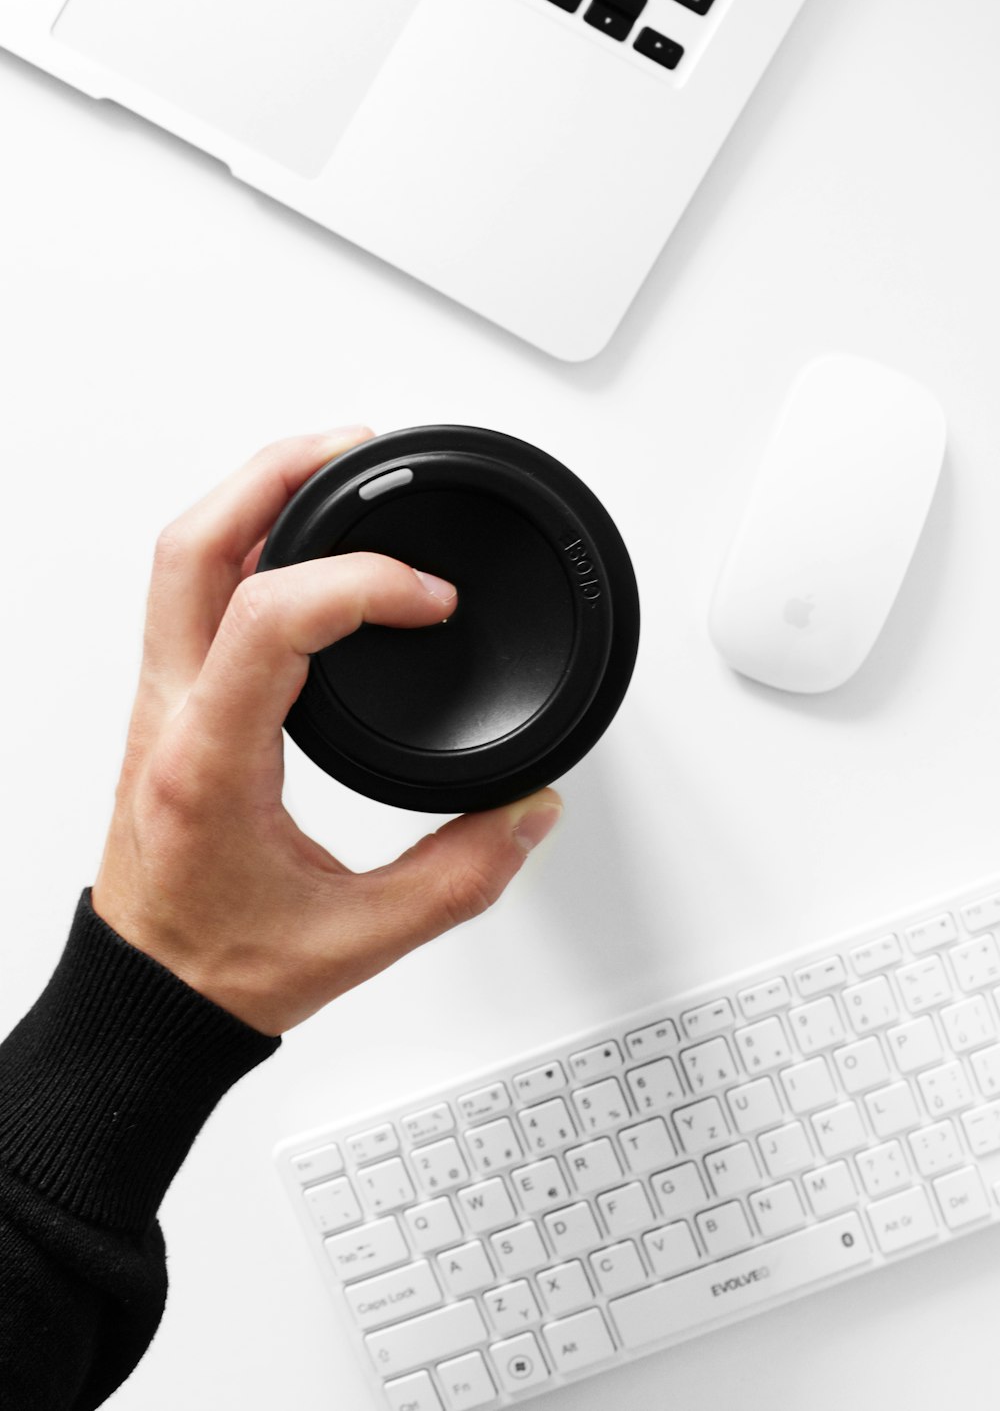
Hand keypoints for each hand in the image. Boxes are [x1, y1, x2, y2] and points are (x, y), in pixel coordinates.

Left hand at [92, 429, 561, 1035]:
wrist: (143, 1001)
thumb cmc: (219, 971)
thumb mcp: (358, 939)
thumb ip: (464, 875)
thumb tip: (531, 809)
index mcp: (208, 763)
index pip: (269, 618)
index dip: (364, 583)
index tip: (430, 599)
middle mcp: (169, 716)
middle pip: (194, 545)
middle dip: (279, 474)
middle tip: (362, 448)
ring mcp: (157, 702)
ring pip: (182, 556)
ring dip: (257, 495)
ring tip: (339, 471)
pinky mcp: (167, 704)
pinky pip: (191, 589)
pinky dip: (248, 540)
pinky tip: (303, 543)